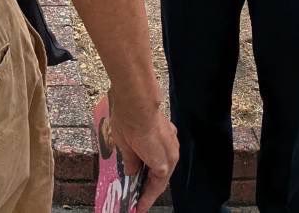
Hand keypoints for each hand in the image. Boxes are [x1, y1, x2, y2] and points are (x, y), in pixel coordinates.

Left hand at [108, 94, 178, 212]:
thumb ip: (131, 164)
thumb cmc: (129, 122)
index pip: (155, 189)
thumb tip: (133, 172)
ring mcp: (172, 141)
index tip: (138, 207)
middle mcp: (172, 155)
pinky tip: (145, 156)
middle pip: (161, 177)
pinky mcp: (170, 130)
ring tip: (139, 176)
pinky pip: (165, 150)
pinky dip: (156, 156)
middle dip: (149, 186)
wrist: (136, 97)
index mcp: (162, 164)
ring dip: (153, 170)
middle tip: (137, 195)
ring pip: (164, 163)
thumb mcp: (125, 149)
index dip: (145, 200)